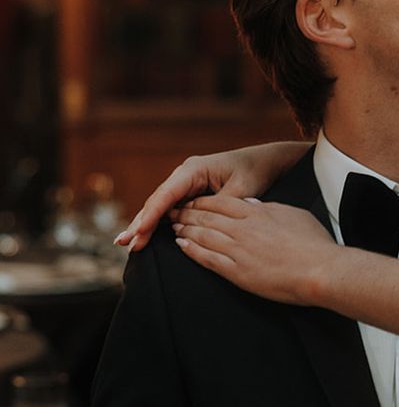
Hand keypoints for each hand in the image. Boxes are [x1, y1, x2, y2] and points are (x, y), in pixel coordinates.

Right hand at [115, 141, 309, 252]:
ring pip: (160, 207)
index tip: (139, 232)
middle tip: (123, 244)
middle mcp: (185, 175)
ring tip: (127, 244)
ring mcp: (185, 184)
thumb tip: (198, 224)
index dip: (151, 215)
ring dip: (145, 225)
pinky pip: (170, 209)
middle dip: (140, 223)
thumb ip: (219, 206)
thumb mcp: (242, 189)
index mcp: (194, 169)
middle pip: (158, 201)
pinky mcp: (190, 193)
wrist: (267, 162)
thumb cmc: (255, 172)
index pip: (167, 195)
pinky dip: (157, 223)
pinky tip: (144, 237)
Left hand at [171, 194, 337, 304]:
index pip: (221, 202)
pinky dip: (191, 251)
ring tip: (175, 227)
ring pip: (203, 236)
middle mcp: (243, 229)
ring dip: (186, 230)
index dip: (202, 201)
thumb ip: (270, 208)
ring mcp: (238, 251)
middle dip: (187, 213)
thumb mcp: (293, 214)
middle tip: (175, 212)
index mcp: (257, 213)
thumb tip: (252, 204)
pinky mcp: (237, 272)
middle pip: (207, 217)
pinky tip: (182, 246)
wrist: (319, 270)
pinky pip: (207, 259)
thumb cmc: (313, 243)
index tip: (192, 201)